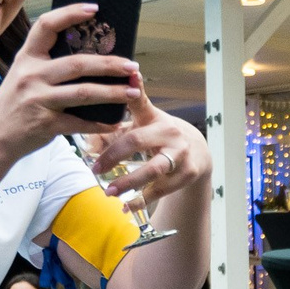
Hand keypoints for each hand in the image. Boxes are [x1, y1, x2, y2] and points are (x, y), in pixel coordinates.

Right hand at [0, 2, 143, 158]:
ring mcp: (39, 100)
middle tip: (132, 65)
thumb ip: (46, 64)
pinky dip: (101, 124)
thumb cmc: (14, 104)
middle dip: (110, 64)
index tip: (94, 9)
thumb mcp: (22, 76)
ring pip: (84, 93)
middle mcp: (32, 76)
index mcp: (27, 58)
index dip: (70, 13)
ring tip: (134, 91)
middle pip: (78, 64)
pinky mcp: (46, 124)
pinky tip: (117, 123)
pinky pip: (80, 123)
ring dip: (114, 93)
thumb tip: (87, 53)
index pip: (47, 25)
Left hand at [89, 89, 208, 201]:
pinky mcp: (187, 174)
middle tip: (95, 169)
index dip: (133, 90)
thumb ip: (119, 120)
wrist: (198, 152)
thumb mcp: (144, 122)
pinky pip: (162, 189)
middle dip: (114, 156)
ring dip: (129, 182)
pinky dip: (142, 200)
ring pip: (153, 170)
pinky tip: (125, 208)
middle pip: (138, 141)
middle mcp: (170, 133)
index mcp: (154, 117)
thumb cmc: (161, 135)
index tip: (126, 81)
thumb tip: (91, 135)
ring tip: (109, 193)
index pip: (139, 102)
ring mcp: (181, 154)